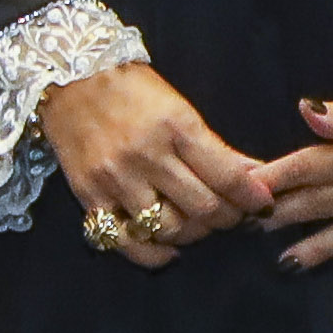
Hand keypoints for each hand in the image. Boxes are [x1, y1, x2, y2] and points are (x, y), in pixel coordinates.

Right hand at [39, 60, 275, 268]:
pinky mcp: (90, 197)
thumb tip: (255, 175)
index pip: (226, 176)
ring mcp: (116, 179)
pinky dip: (153, 254)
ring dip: (194, 234)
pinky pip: (126, 241)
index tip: (262, 204)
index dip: (251, 197)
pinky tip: (169, 249)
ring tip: (198, 224)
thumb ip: (214, 147)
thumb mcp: (179, 107)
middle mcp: (147, 156)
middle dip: (227, 218)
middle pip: (203, 209)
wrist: (70, 78)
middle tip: (231, 214)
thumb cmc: (132, 89)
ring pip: (170, 228)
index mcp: (176, 127)